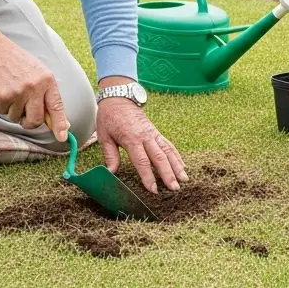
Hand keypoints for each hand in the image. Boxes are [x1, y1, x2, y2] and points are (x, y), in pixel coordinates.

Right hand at [0, 27, 69, 141]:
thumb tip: (61, 123)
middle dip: (29, 122)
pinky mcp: (1, 96)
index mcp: (47, 80)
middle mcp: (34, 87)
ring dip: (12, 110)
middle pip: (35, 120)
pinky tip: (1, 90)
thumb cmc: (18, 63)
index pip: (57, 107)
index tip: (62, 137)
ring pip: (16, 118)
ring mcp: (17, 92)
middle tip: (24, 113)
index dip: (60, 124)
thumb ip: (49, 96)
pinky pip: (2, 113)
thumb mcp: (39, 74)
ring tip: (11, 91)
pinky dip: (0, 106)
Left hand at [95, 77, 187, 193]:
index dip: (148, 176)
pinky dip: (177, 156)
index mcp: (131, 138)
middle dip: (168, 174)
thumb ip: (109, 155)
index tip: (154, 190)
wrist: (119, 97)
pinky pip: (169, 144)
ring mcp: (153, 133)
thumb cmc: (110, 117)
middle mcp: (146, 136)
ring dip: (177, 166)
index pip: (142, 161)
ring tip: (184, 180)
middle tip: (174, 189)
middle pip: (160, 157)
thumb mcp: (104, 136)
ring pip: (168, 151)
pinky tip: (182, 166)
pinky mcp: (156, 132)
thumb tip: (110, 173)